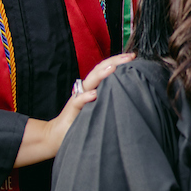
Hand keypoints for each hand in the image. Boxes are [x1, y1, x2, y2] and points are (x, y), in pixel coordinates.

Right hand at [15, 53, 134, 166]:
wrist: (58, 134)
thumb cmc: (82, 120)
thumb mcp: (100, 105)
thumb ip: (109, 95)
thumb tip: (129, 88)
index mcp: (94, 86)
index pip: (105, 69)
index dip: (118, 61)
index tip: (133, 56)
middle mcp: (86, 89)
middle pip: (99, 70)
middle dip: (114, 61)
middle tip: (129, 57)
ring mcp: (78, 98)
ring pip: (89, 83)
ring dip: (101, 75)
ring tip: (113, 68)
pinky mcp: (72, 110)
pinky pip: (78, 102)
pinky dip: (85, 97)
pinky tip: (94, 94)